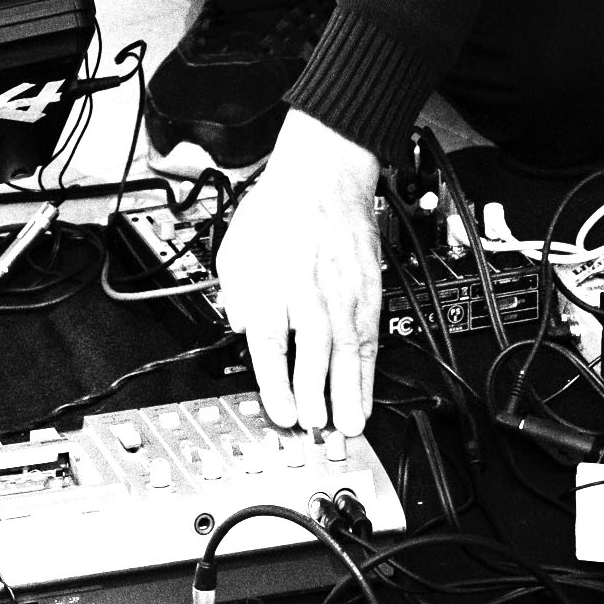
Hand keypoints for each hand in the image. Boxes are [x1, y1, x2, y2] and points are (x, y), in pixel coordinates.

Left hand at [215, 109, 382, 434]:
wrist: (324, 174)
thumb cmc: (279, 210)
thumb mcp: (235, 246)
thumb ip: (234, 292)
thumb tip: (238, 328)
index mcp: (270, 278)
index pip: (271, 338)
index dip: (277, 381)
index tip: (280, 412)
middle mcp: (309, 286)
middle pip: (314, 347)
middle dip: (315, 392)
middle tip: (314, 428)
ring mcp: (343, 289)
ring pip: (347, 347)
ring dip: (347, 392)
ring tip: (346, 427)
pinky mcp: (368, 289)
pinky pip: (370, 337)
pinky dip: (368, 371)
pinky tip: (364, 397)